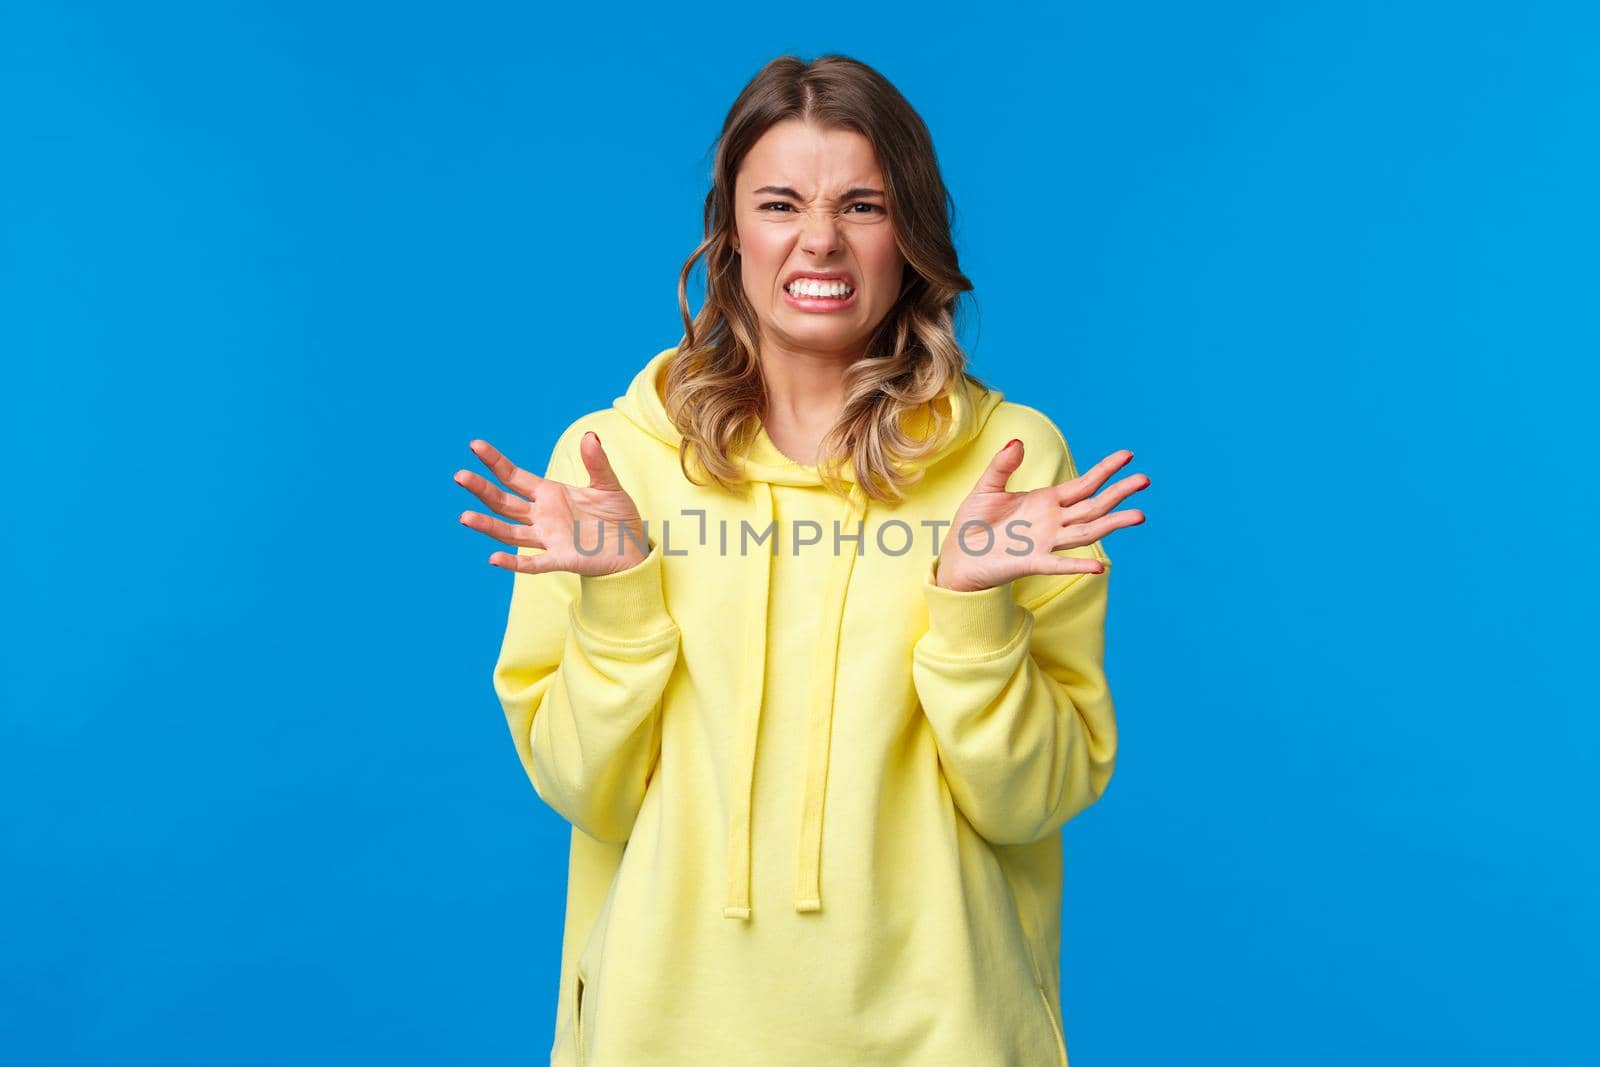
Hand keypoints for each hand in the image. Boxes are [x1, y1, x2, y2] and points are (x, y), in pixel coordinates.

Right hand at [455, 432, 649, 575]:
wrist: (632, 549)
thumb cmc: (617, 517)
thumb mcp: (608, 485)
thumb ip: (597, 463)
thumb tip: (589, 435)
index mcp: (549, 493)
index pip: (514, 476)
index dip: (495, 462)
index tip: (475, 446)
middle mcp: (542, 515)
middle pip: (504, 502)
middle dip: (482, 489)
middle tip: (459, 476)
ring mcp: (548, 538)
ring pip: (510, 532)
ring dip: (488, 525)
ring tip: (464, 517)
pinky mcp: (561, 559)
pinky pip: (532, 563)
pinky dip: (514, 562)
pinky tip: (494, 559)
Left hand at [934, 439, 1148, 592]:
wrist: (957, 557)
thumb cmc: (973, 524)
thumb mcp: (987, 488)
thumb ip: (1002, 466)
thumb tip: (1018, 442)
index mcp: (1046, 502)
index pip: (1084, 484)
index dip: (1105, 470)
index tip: (1128, 455)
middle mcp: (1053, 522)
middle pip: (1093, 506)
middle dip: (1118, 493)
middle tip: (1145, 479)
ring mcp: (1045, 543)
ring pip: (1086, 531)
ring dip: (1111, 524)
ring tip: (1139, 515)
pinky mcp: (1031, 562)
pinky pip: (1059, 564)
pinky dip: (1078, 564)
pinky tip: (1099, 566)